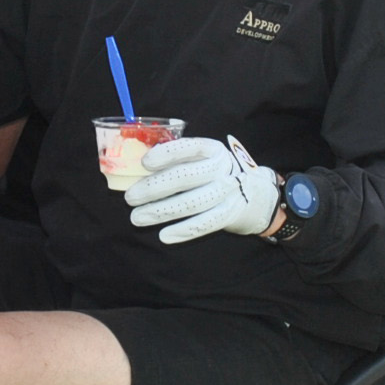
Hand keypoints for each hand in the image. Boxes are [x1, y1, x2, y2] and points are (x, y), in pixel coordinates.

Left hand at [124, 135, 280, 244]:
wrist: (255, 194)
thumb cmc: (214, 174)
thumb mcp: (202, 159)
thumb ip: (177, 161)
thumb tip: (136, 169)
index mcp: (212, 149)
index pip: (189, 148)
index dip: (166, 155)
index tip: (144, 163)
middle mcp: (222, 167)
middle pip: (185, 177)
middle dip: (154, 188)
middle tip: (130, 198)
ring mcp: (229, 191)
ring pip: (192, 202)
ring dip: (162, 212)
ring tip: (137, 218)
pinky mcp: (231, 212)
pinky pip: (205, 224)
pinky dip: (184, 231)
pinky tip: (164, 236)